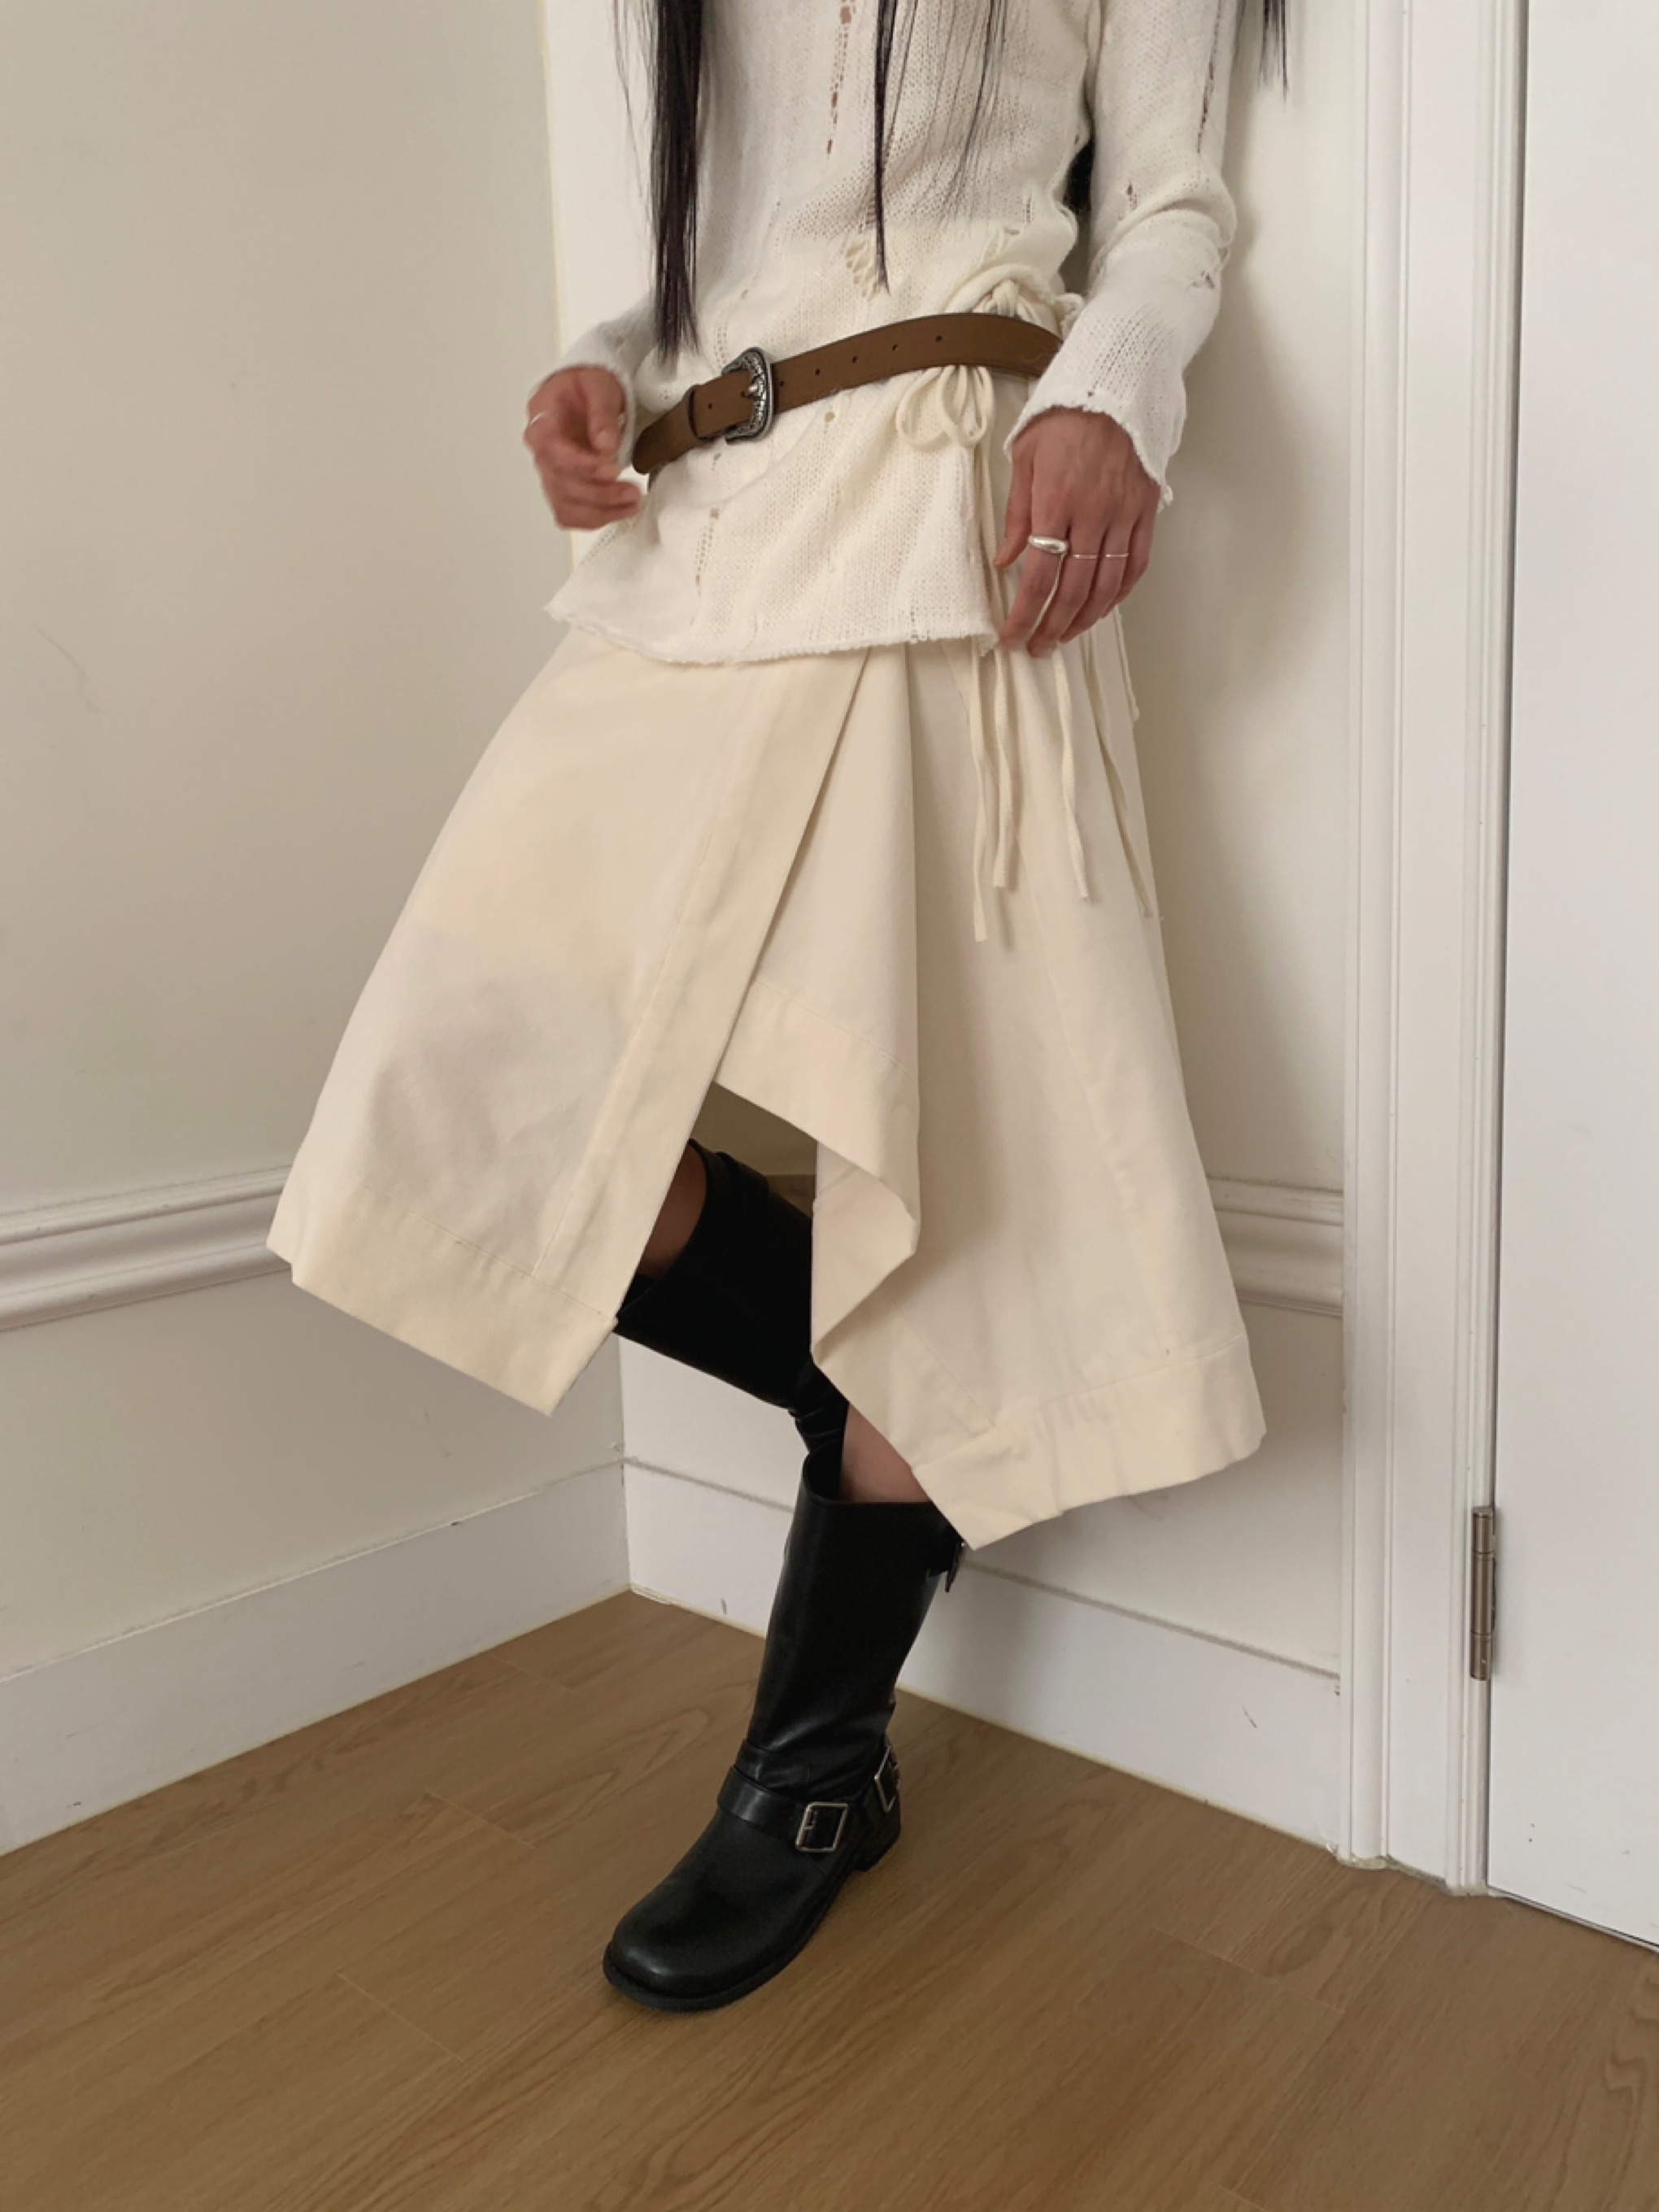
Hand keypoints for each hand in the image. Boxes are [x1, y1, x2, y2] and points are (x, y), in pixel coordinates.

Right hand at [523, 367, 643, 530]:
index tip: (611, 470)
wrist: (584, 392)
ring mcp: (550, 472)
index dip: (582, 466)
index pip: (554, 452)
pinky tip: (617, 511)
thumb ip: (602, 415)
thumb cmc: (586, 386)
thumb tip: (605, 447)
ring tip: (631, 504)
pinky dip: (593, 519)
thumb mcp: (598, 386)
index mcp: (542, 422)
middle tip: (632, 491)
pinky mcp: (562, 487)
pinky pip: (570, 513)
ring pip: (565, 505)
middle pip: (561, 484)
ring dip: (599, 512)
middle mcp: (541, 452)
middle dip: (599, 493)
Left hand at [993, 408, 1158, 654]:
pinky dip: (1119, 594)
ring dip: (1085, 618)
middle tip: (1038, 646)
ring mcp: (1123, 514)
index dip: (1025, 613)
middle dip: (1053, 626)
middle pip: (1073, 588)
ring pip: (1107, 584)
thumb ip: (1016, 513)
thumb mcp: (1025, 458)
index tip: (1013, 636)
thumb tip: (1006, 560)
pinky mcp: (1145, 511)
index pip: (1040, 574)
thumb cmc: (1063, 418)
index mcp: (1056, 501)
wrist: (1115, 384)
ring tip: (1066, 636)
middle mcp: (1092, 514)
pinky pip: (1136, 564)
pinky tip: (1103, 609)